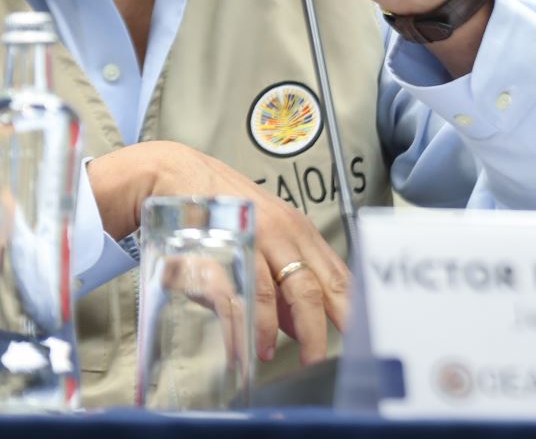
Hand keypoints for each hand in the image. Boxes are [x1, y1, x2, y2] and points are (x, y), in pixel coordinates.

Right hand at [88, 140, 349, 364]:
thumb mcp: (265, 240)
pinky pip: (242, 290)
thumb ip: (284, 285)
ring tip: (273, 355)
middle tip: (319, 362)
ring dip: (279, 330)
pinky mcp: (224, 244)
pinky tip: (247, 342)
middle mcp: (283, 231)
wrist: (175, 173)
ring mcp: (255, 236)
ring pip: (280, 289)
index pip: (336, 275)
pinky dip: (248, 321)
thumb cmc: (223, 210)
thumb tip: (303, 328)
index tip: (359, 340)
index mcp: (299, 231)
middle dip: (320, 330)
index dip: (350, 310)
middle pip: (313, 286)